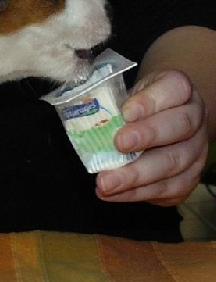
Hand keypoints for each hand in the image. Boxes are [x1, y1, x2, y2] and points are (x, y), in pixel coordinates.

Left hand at [96, 70, 208, 205]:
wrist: (158, 127)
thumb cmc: (137, 110)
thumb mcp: (126, 96)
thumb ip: (112, 103)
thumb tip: (87, 120)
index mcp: (180, 90)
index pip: (174, 88)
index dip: (151, 101)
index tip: (126, 112)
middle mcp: (195, 119)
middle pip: (179, 126)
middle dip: (147, 136)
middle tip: (118, 144)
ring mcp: (195, 151)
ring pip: (173, 163)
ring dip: (137, 175)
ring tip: (106, 182)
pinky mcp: (187, 178)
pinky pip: (166, 189)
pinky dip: (136, 193)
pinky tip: (113, 193)